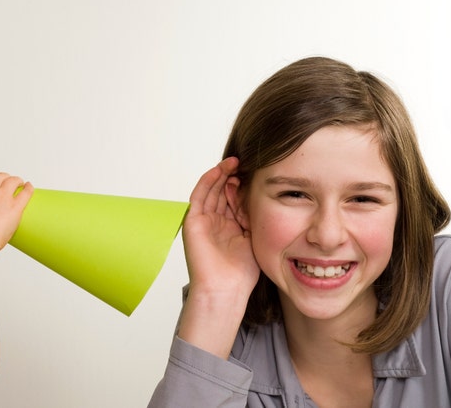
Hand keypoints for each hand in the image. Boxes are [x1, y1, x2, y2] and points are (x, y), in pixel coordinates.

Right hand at [0, 171, 32, 255]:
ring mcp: (4, 197)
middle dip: (5, 178)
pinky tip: (29, 187)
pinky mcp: (15, 206)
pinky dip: (28, 188)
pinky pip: (26, 192)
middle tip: (9, 184)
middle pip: (1, 176)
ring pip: (13, 180)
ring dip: (17, 181)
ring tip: (20, 184)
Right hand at [182, 157, 259, 295]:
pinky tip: (220, 170)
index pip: (234, 199)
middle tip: (245, 162)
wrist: (225, 289)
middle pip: (222, 192)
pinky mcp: (192, 221)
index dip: (243, 184)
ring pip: (211, 190)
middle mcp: (214, 222)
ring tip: (234, 161)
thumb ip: (252, 217)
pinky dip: (208, 181)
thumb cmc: (241, 272)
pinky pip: (199, 196)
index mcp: (228, 227)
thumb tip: (258, 195)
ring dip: (221, 174)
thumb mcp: (253, 237)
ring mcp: (202, 221)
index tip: (256, 172)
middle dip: (233, 176)